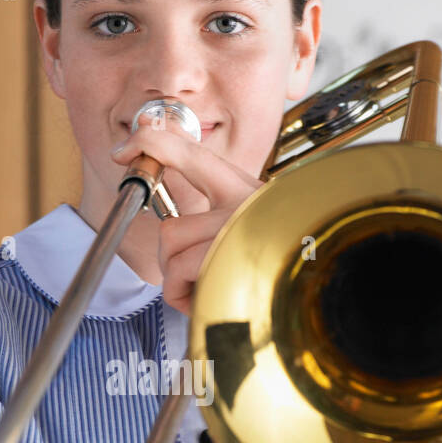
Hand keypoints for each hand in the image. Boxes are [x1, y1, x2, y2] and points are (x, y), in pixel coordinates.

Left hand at [110, 125, 262, 314]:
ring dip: (178, 280)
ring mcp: (236, 233)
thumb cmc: (280, 267)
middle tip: (193, 275)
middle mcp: (244, 205)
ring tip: (207, 287)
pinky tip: (209, 298)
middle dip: (171, 260)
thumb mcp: (251, 228)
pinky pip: (177, 277)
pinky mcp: (227, 263)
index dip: (155, 144)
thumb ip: (214, 219)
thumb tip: (168, 230)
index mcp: (247, 191)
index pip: (193, 155)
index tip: (124, 150)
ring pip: (171, 252)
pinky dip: (182, 297)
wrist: (318, 288)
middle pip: (170, 229)